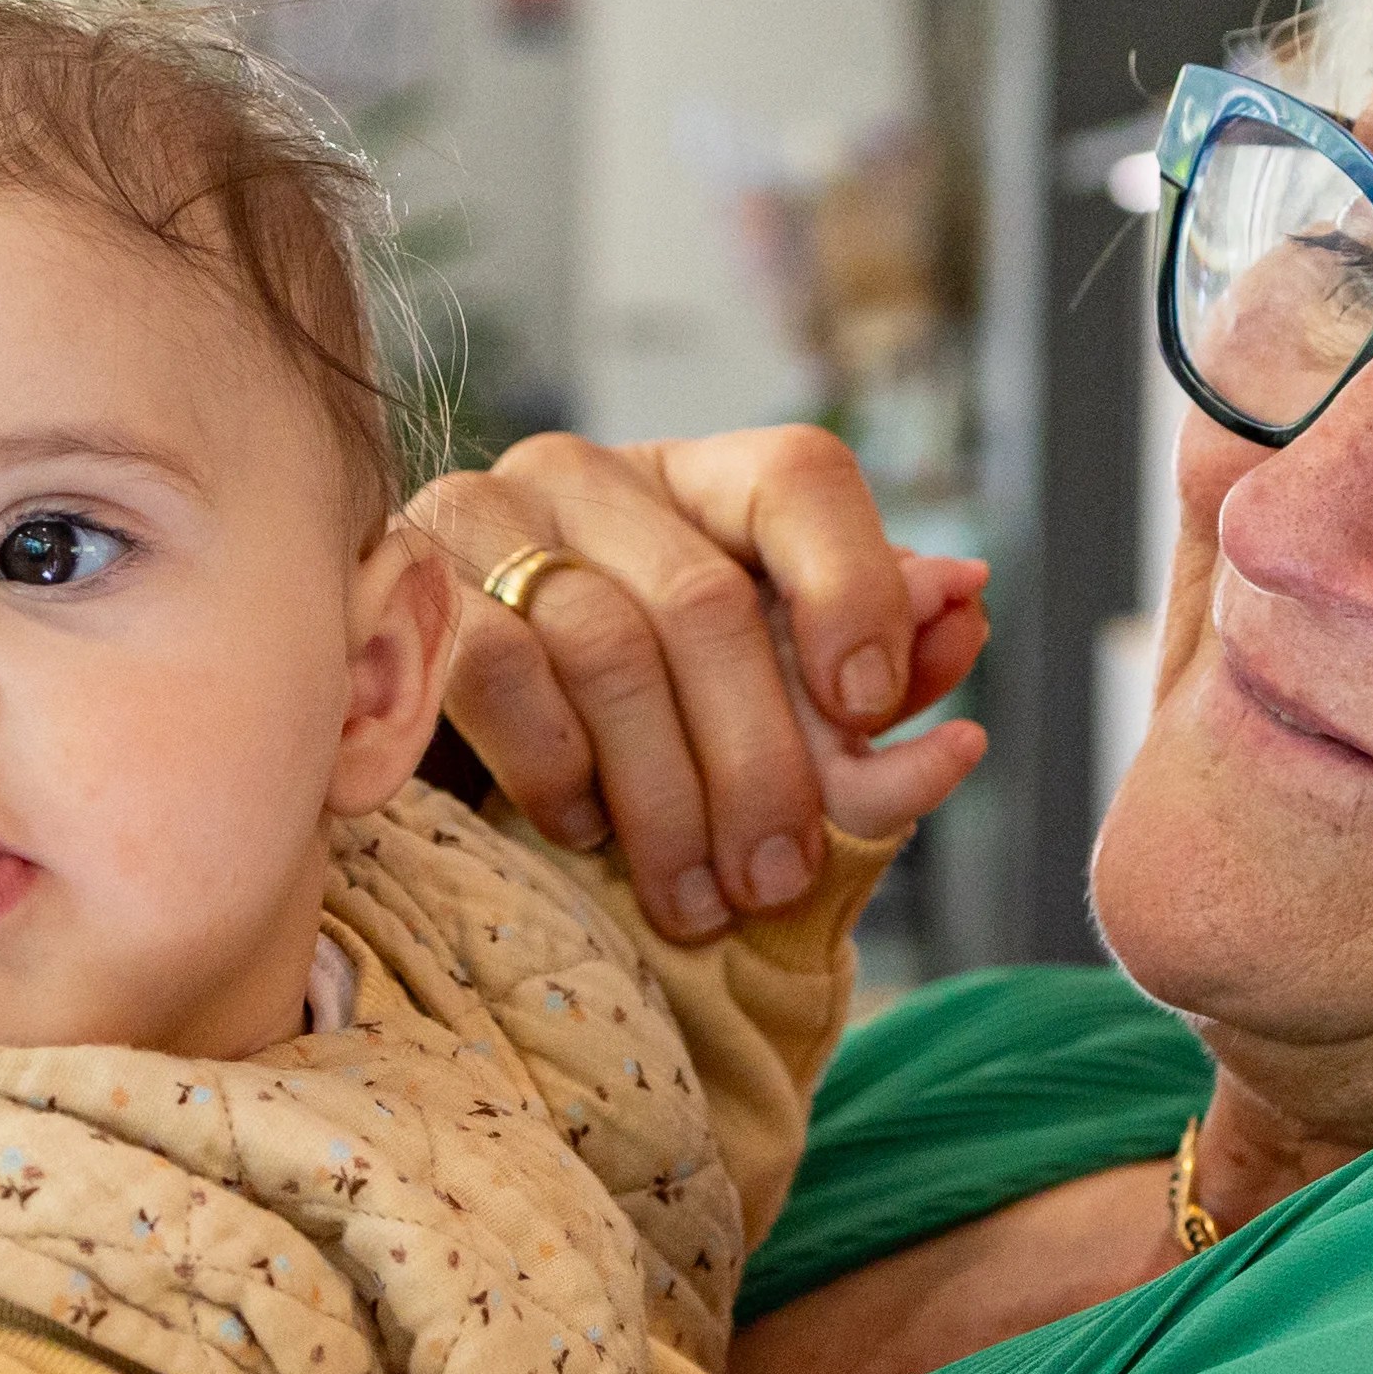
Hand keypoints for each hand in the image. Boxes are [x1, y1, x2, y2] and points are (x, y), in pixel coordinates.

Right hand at [415, 428, 992, 941]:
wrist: (440, 765)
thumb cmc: (637, 734)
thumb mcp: (768, 702)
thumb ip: (875, 661)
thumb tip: (966, 604)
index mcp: (698, 481)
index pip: (800, 477)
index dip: (854, 588)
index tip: (875, 709)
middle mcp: (590, 474)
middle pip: (708, 599)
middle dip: (760, 761)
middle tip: (782, 879)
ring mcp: (487, 518)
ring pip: (611, 650)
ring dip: (668, 800)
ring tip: (697, 899)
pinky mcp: (406, 587)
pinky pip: (505, 675)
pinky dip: (559, 769)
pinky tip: (584, 831)